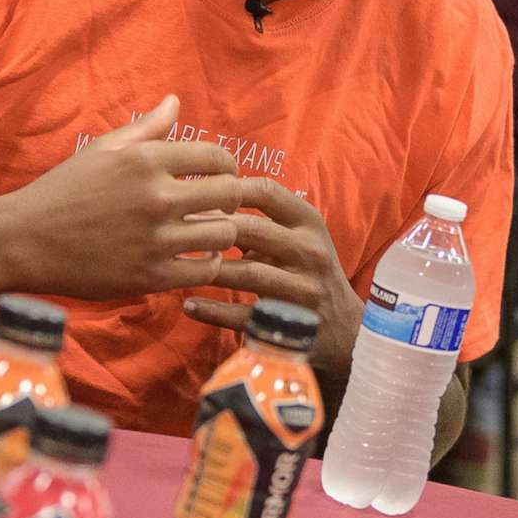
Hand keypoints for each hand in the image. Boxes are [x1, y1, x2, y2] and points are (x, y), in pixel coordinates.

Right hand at [0, 95, 242, 300]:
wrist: (25, 241)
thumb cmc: (63, 191)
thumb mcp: (102, 150)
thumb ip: (146, 128)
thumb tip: (175, 101)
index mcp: (145, 160)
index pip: (216, 157)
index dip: (227, 167)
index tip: (220, 177)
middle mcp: (155, 197)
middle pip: (229, 194)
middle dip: (230, 198)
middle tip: (220, 205)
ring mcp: (155, 239)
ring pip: (224, 234)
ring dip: (222, 232)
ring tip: (209, 232)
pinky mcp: (150, 276)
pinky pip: (205, 270)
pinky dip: (209, 264)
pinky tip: (197, 257)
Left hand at [183, 179, 365, 376]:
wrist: (343, 328)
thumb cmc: (308, 272)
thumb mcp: (300, 238)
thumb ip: (263, 220)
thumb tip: (204, 203)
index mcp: (309, 223)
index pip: (267, 192)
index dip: (229, 189)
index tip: (199, 194)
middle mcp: (310, 251)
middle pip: (252, 230)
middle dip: (210, 228)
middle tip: (174, 229)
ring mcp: (302, 289)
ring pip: (246, 272)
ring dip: (207, 269)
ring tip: (176, 266)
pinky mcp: (290, 323)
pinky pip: (243, 315)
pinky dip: (212, 311)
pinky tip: (189, 305)